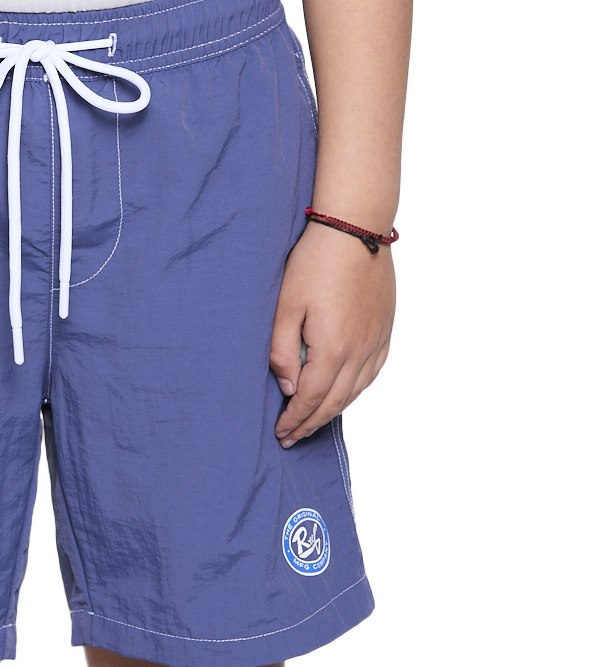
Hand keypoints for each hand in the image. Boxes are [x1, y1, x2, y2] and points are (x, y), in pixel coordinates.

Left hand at [269, 221, 394, 446]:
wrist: (355, 228)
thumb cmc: (314, 263)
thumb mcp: (285, 306)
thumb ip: (282, 351)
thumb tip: (288, 386)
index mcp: (333, 348)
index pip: (312, 399)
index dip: (295, 420)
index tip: (281, 433)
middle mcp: (360, 350)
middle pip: (335, 402)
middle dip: (311, 423)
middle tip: (292, 437)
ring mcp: (377, 340)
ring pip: (357, 390)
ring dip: (334, 411)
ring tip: (314, 422)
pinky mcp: (386, 328)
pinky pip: (374, 371)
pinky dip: (357, 390)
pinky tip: (345, 394)